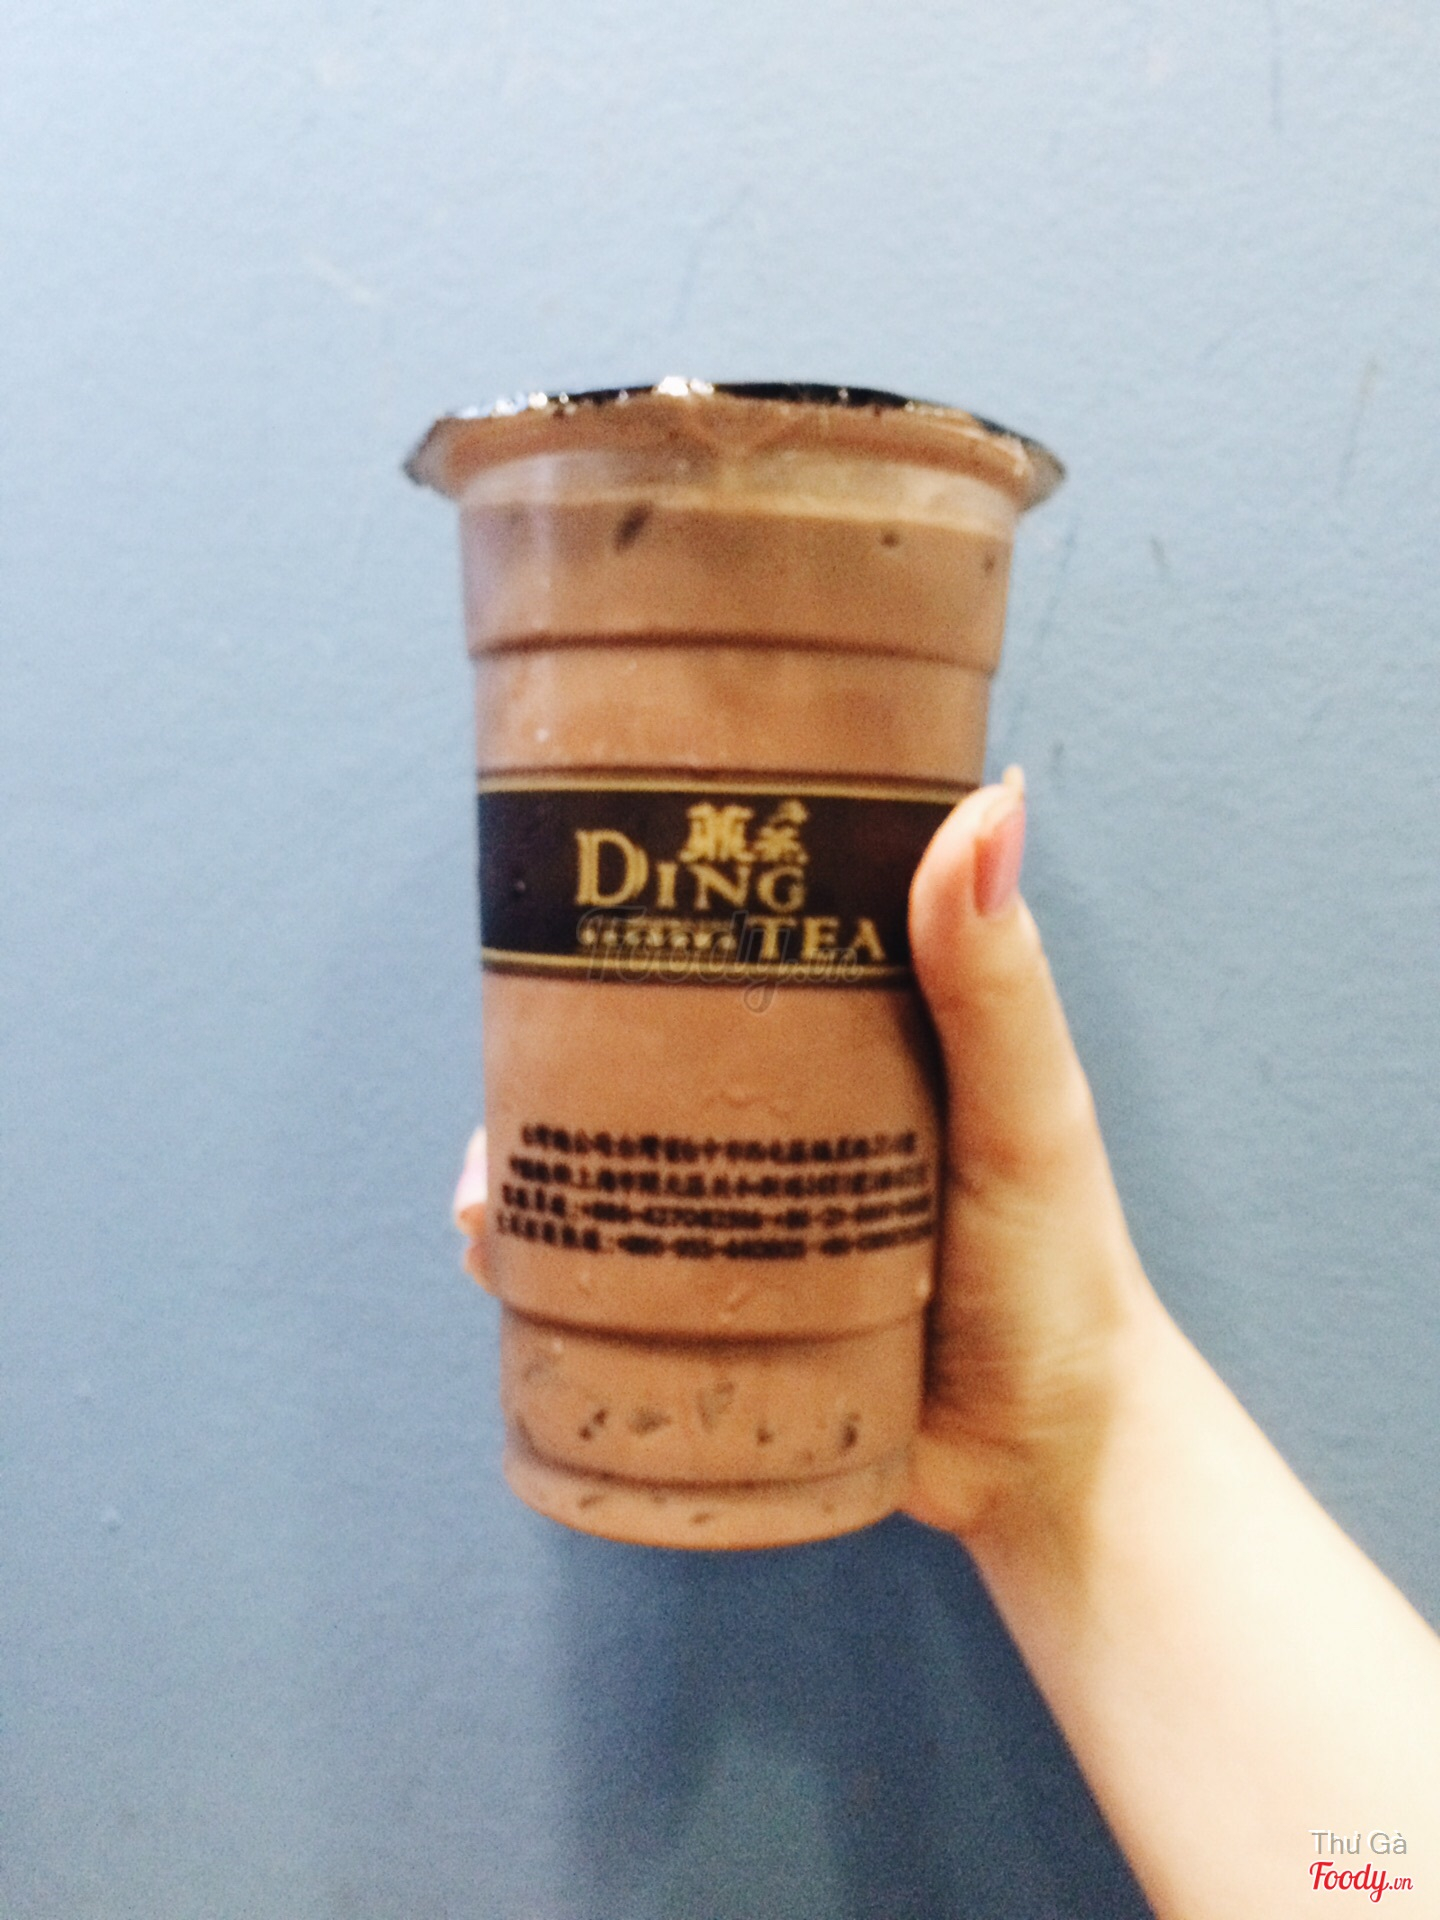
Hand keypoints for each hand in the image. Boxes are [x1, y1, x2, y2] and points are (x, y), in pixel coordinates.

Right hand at [451, 766, 1164, 1548]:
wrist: (1044, 1466)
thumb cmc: (1058, 1272)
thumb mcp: (1027, 1112)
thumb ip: (999, 982)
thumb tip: (991, 799)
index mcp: (849, 1045)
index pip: (735, 952)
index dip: (656, 909)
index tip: (576, 870)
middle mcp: (780, 1119)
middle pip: (642, 1059)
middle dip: (555, 1048)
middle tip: (503, 1048)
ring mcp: (740, 1218)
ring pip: (606, 1163)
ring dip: (528, 1159)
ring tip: (486, 1183)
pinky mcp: (713, 1316)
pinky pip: (604, 1278)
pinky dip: (539, 1262)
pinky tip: (493, 1253)